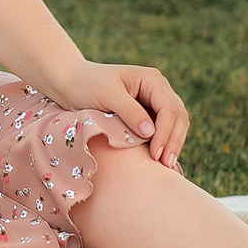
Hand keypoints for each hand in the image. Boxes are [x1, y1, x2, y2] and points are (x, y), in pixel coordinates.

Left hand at [56, 60, 189, 169]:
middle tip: (166, 166)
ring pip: (175, 124)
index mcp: (152, 80)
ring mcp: (154, 102)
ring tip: (166, 167)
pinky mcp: (147, 114)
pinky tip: (160, 160)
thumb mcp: (107, 95)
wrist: (69, 82)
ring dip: (172, 144)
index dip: (166, 132)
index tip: (155, 154)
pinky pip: (163, 129)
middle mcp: (158, 89)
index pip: (169, 108)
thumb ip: (130, 112)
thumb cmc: (86, 85)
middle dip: (173, 141)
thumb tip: (151, 132)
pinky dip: (164, 143)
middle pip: (178, 117)